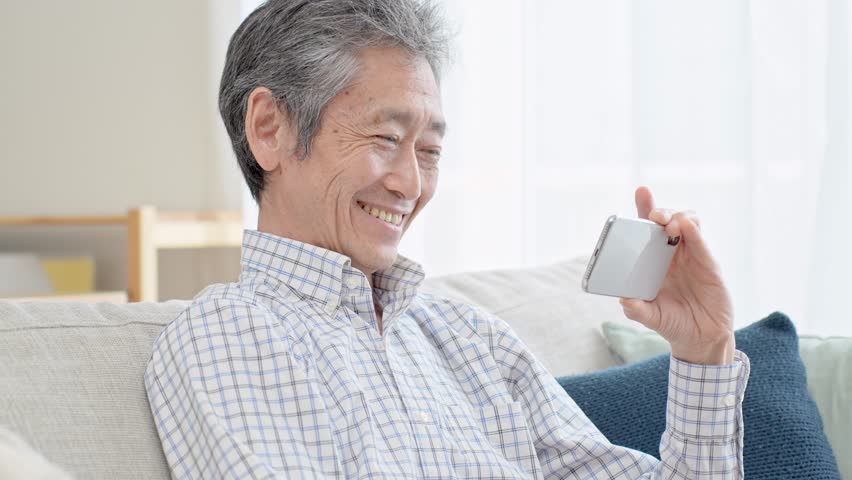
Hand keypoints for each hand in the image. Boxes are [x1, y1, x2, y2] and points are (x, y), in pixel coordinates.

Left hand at [618, 186, 735, 364]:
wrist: (700, 339)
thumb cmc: (672, 323)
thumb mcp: (650, 317)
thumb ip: (636, 310)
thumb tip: (624, 300)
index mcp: (653, 260)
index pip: (648, 229)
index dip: (645, 209)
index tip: (642, 192)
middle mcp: (672, 254)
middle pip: (668, 220)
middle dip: (660, 211)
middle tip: (654, 216)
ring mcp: (691, 257)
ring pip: (688, 223)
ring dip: (678, 217)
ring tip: (669, 225)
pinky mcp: (709, 265)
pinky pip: (701, 243)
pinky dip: (694, 232)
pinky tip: (686, 226)